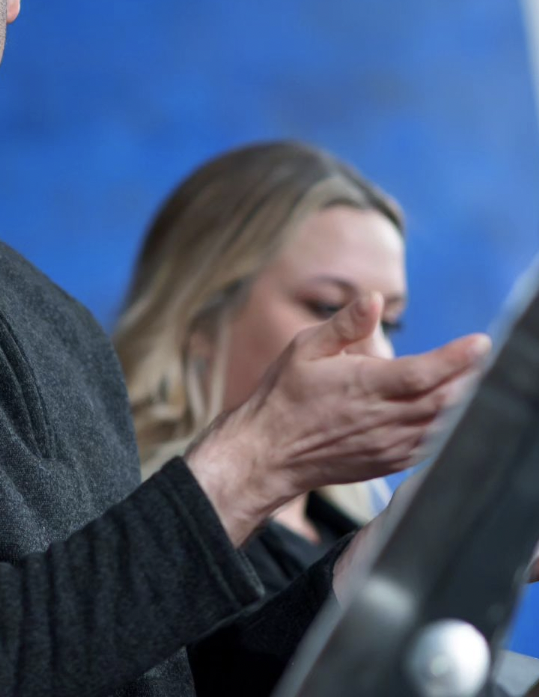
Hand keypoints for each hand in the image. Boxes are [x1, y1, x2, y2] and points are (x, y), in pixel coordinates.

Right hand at [185, 292, 488, 545]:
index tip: (481, 343)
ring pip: (444, 425)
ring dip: (467, 404)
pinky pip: (433, 444)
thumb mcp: (304, 348)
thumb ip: (345, 325)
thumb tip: (374, 299)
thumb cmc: (285, 395)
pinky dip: (452, 428)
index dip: (457, 358)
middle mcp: (383, 418)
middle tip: (488, 359)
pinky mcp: (391, 461)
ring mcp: (390, 444)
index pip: (424, 372)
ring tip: (482, 381)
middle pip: (445, 400)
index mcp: (364, 386)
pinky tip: (458, 413)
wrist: (271, 452)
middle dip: (472, 379)